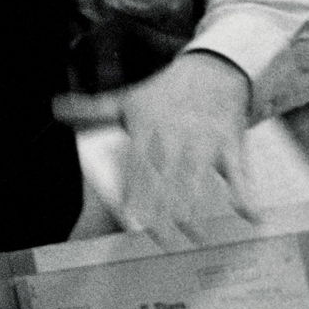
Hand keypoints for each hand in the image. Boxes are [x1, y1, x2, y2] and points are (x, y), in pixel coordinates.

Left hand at [54, 51, 258, 247]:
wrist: (213, 66)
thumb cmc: (165, 91)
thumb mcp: (127, 99)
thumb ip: (91, 111)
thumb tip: (55, 108)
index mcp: (149, 128)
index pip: (139, 165)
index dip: (136, 192)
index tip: (131, 220)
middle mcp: (176, 135)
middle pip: (169, 178)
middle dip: (165, 211)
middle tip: (161, 242)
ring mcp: (205, 140)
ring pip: (200, 179)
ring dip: (199, 210)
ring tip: (196, 239)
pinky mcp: (231, 142)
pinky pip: (240, 171)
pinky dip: (247, 194)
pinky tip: (252, 218)